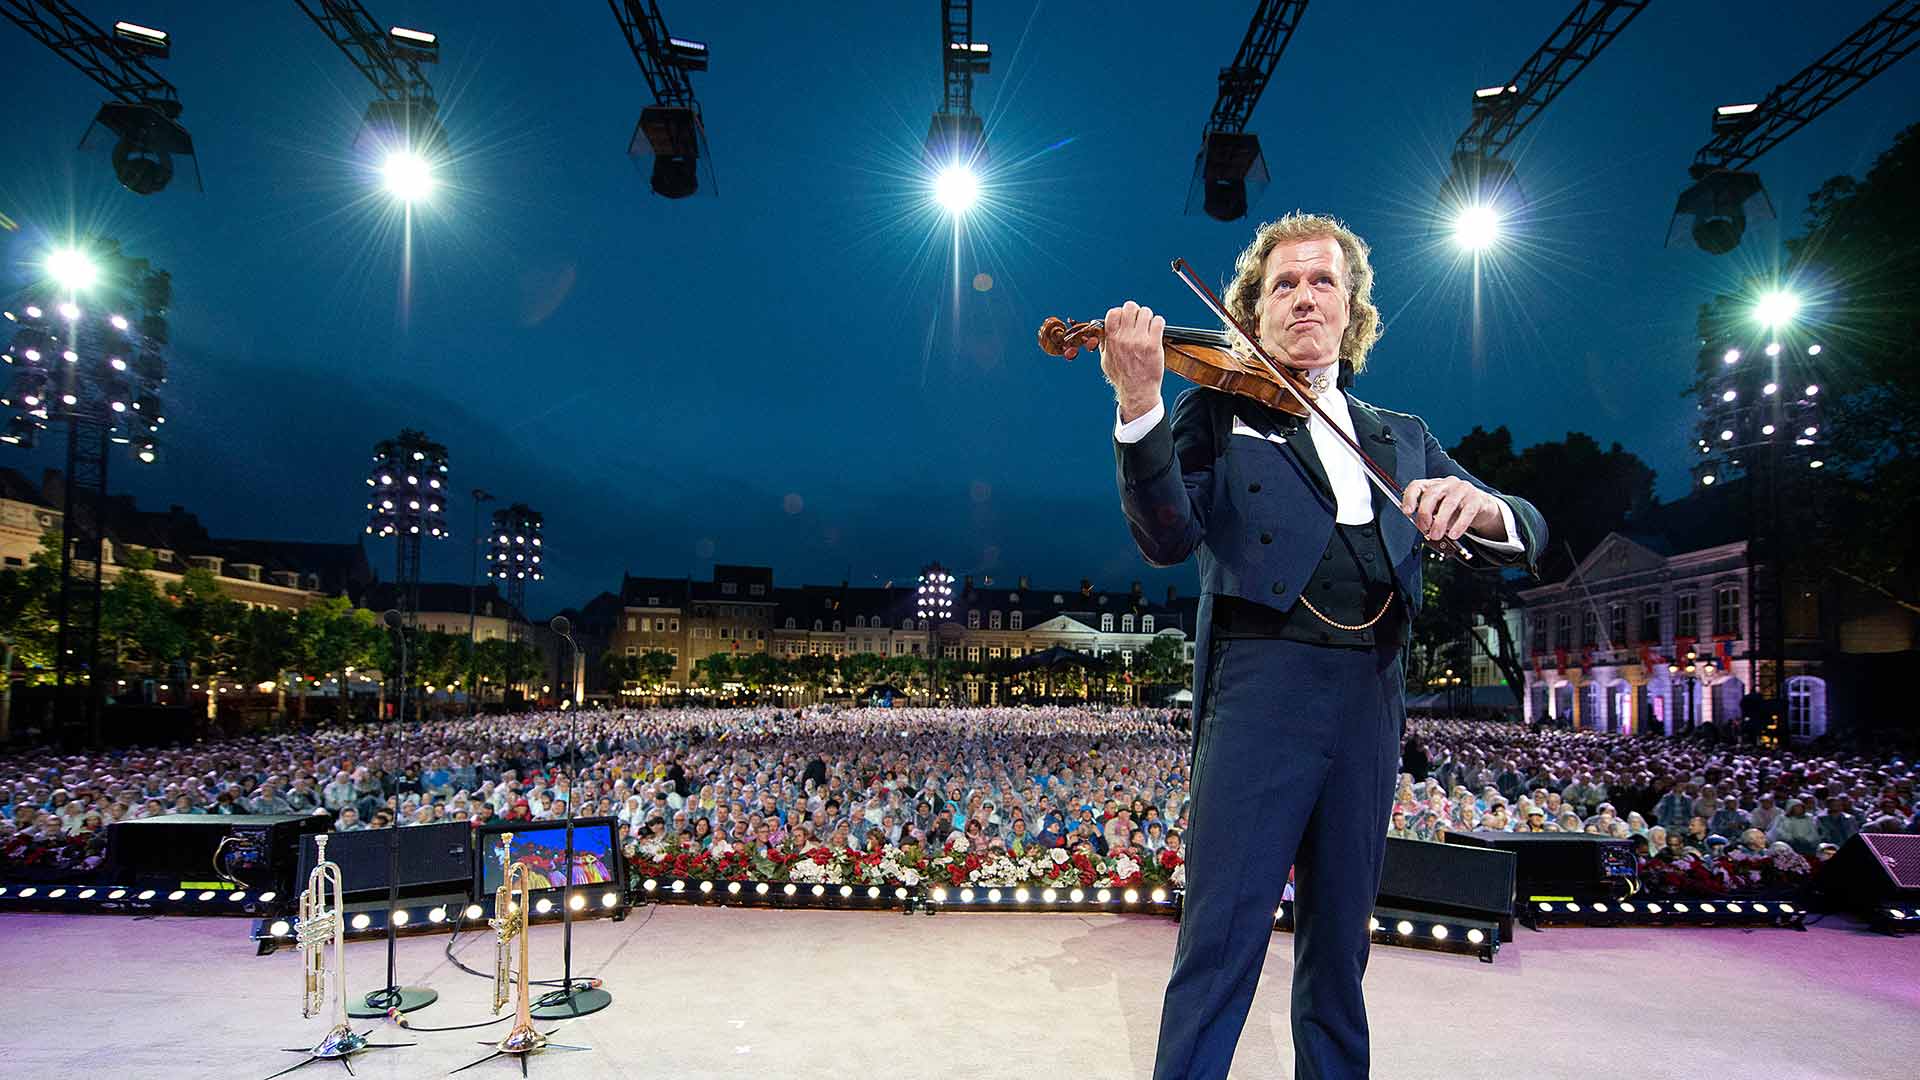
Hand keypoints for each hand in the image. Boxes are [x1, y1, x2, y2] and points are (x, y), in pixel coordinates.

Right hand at [1098, 301, 1164, 421]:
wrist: (1137, 391)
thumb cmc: (1122, 377)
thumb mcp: (1105, 360)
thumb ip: (1104, 344)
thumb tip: (1101, 331)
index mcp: (1111, 340)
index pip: (1114, 312)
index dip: (1121, 312)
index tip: (1125, 319)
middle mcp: (1124, 338)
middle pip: (1130, 307)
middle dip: (1136, 311)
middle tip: (1139, 320)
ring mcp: (1139, 341)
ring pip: (1146, 312)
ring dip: (1148, 317)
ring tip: (1148, 326)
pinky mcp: (1153, 344)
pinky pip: (1158, 322)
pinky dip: (1158, 323)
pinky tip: (1157, 330)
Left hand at [1399, 477, 1503, 542]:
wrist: (1480, 506)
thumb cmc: (1454, 509)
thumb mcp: (1438, 511)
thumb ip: (1429, 517)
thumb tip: (1422, 528)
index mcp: (1433, 485)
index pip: (1417, 486)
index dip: (1409, 498)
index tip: (1406, 512)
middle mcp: (1447, 483)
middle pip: (1431, 494)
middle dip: (1424, 513)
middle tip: (1424, 529)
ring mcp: (1462, 489)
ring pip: (1448, 503)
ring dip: (1440, 522)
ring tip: (1436, 535)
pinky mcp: (1476, 499)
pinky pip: (1467, 512)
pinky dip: (1458, 525)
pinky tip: (1453, 534)